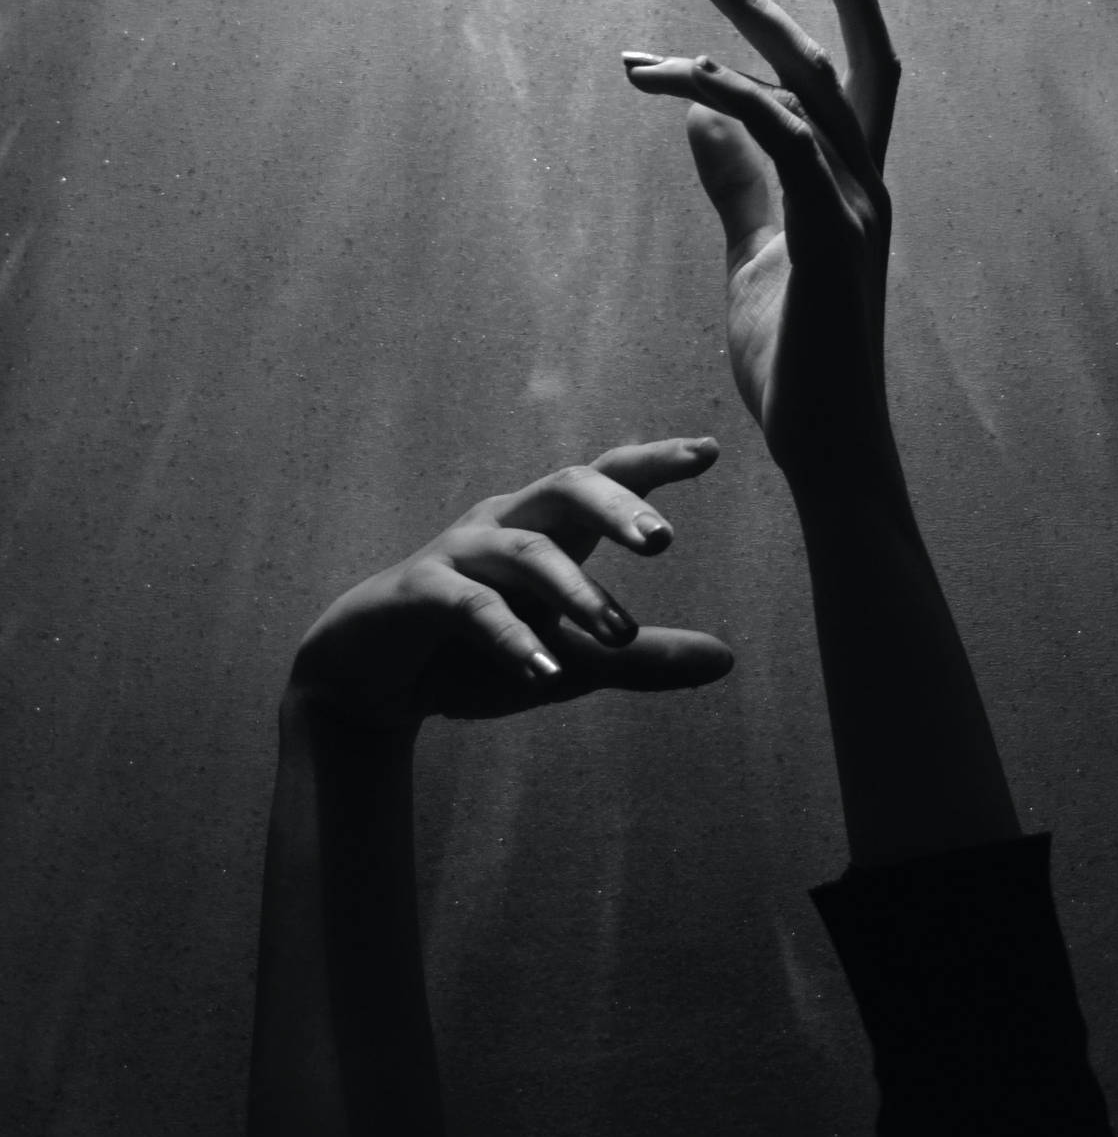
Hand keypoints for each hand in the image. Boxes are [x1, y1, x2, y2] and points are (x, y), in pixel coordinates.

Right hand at [287, 437, 731, 730]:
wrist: (371, 686)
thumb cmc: (476, 658)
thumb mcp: (572, 663)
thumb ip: (641, 659)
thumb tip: (727, 659)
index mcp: (547, 529)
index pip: (605, 479)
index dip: (654, 461)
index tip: (711, 450)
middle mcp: (505, 524)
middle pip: (565, 487)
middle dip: (616, 506)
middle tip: (663, 539)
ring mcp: (459, 553)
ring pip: (525, 551)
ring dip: (575, 591)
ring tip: (620, 633)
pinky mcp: (418, 592)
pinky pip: (470, 605)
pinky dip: (510, 637)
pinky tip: (544, 672)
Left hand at [623, 0, 901, 486]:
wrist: (823, 446)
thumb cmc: (795, 362)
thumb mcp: (754, 256)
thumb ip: (737, 185)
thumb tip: (699, 116)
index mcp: (853, 189)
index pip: (848, 81)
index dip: (801, 22)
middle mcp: (865, 186)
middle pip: (832, 63)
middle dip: (768, 3)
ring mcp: (855, 210)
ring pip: (806, 89)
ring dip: (738, 36)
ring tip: (668, 11)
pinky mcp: (830, 238)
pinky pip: (785, 141)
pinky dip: (733, 99)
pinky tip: (680, 83)